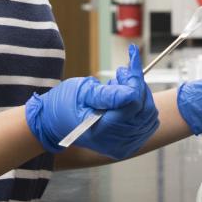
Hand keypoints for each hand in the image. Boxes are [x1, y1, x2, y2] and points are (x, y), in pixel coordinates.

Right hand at [25, 45, 159, 158]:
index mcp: (103, 130)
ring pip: (149, 115)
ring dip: (139, 95)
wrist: (52, 125)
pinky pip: (147, 123)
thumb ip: (107, 93)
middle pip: (145, 108)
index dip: (134, 78)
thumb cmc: (63, 105)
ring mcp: (124, 146)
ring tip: (118, 86)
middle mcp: (117, 143)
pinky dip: (141, 106)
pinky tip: (124, 99)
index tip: (132, 56)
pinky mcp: (128, 144)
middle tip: (121, 72)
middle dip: (137, 85)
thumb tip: (131, 90)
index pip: (133, 102)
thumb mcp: (81, 93)